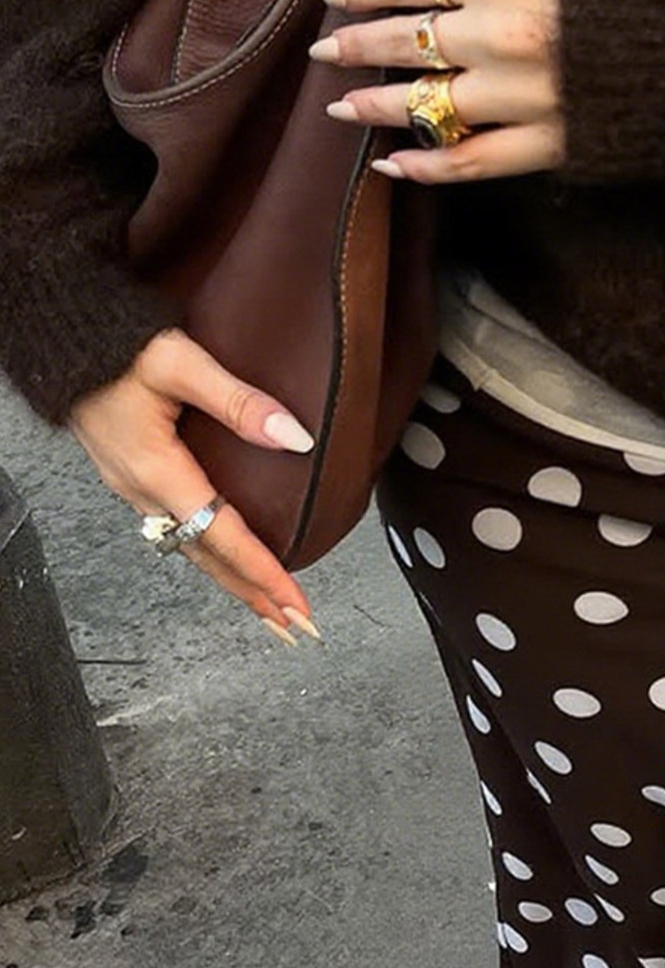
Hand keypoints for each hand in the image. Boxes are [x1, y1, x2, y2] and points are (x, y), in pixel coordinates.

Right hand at [68, 329, 319, 644]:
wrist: (67, 343)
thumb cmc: (117, 349)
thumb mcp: (181, 364)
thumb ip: (239, 400)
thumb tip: (293, 435)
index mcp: (157, 469)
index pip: (221, 535)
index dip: (262, 571)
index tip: (294, 602)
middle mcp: (144, 489)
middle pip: (207, 557)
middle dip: (252, 594)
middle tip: (293, 624)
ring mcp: (134, 487)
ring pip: (190, 548)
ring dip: (231, 578)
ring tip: (267, 602)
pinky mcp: (133, 475)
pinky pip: (177, 529)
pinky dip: (208, 553)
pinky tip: (223, 556)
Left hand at [309, 0, 564, 184]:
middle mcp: (501, 35)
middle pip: (405, 41)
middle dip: (357, 45)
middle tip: (325, 50)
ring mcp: (521, 94)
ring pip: (424, 104)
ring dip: (375, 106)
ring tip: (342, 108)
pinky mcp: (547, 141)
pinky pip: (469, 161)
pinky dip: (425, 166)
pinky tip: (393, 163)